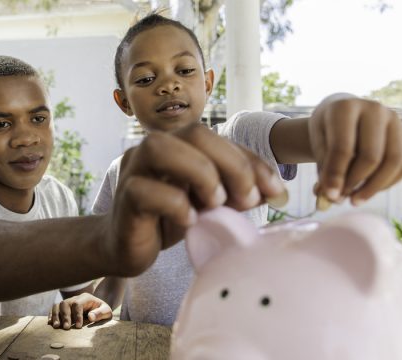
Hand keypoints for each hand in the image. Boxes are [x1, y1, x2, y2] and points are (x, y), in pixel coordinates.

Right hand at [48, 293, 111, 329]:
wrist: (99, 310)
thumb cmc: (102, 312)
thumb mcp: (106, 312)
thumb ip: (100, 313)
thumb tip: (90, 316)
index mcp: (86, 298)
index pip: (78, 304)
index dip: (77, 315)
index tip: (78, 327)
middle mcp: (75, 298)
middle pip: (66, 303)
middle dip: (65, 316)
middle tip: (66, 328)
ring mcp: (68, 302)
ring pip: (58, 305)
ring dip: (56, 316)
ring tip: (56, 326)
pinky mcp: (63, 308)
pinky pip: (54, 308)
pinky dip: (51, 315)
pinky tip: (50, 323)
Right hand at [103, 123, 285, 275]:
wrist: (125, 248)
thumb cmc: (167, 221)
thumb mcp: (209, 204)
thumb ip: (236, 192)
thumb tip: (275, 191)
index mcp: (179, 146)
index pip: (220, 139)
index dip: (253, 162)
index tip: (277, 192)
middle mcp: (154, 149)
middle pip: (194, 133)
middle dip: (231, 164)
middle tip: (247, 200)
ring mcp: (135, 169)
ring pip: (160, 148)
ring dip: (199, 173)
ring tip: (215, 203)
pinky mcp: (124, 196)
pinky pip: (144, 190)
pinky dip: (174, 204)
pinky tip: (189, 222)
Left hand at [309, 95, 401, 204]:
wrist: (343, 114)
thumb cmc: (328, 130)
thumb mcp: (318, 144)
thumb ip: (325, 168)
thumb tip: (331, 197)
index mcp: (344, 108)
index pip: (342, 148)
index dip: (336, 175)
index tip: (330, 196)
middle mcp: (373, 109)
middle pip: (371, 156)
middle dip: (355, 183)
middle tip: (341, 199)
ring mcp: (394, 119)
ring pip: (393, 161)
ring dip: (373, 187)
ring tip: (354, 200)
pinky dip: (387, 183)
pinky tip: (368, 191)